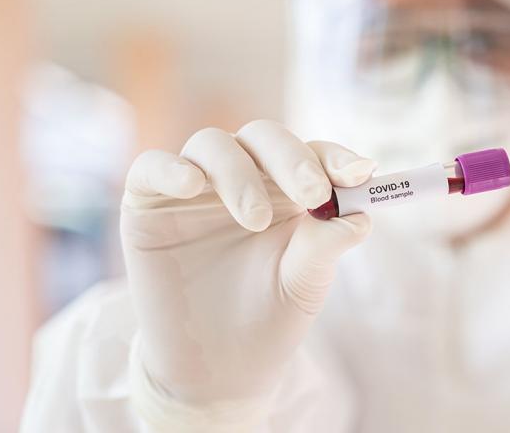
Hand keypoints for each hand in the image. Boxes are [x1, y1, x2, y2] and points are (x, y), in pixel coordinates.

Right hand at [120, 120, 375, 425]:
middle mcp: (243, 177)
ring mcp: (194, 187)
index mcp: (288, 189)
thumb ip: (326, 244)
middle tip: (314, 195)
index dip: (336, 159)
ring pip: (213, 145)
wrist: (215, 371)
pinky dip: (171, 169)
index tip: (360, 175)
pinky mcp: (147, 202)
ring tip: (257, 219)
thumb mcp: (304, 283)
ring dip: (240, 174)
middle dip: (292, 160)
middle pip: (264, 137)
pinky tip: (191, 185)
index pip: (313, 155)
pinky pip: (152, 166)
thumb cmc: (268, 318)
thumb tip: (362, 215)